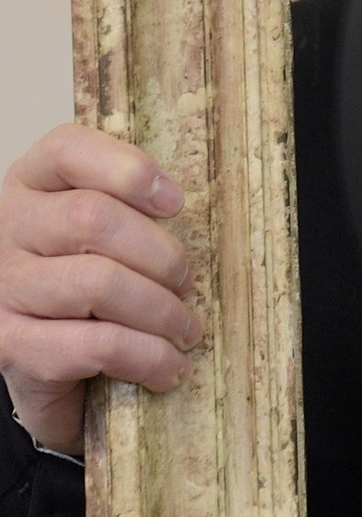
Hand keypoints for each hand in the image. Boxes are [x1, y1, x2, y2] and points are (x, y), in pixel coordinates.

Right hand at [0, 126, 200, 457]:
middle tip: (187, 282)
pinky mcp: (13, 345)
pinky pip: (98, 344)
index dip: (128, 169)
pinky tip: (168, 367)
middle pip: (92, 218)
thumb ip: (128, 211)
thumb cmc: (81, 289)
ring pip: (99, 283)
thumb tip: (182, 211)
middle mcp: (6, 229)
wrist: (41, 363)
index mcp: (31, 185)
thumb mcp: (100, 237)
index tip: (174, 202)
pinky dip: (148, 357)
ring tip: (185, 330)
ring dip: (161, 312)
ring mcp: (4, 288)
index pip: (67, 150)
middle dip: (160, 254)